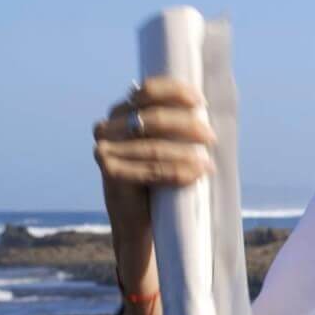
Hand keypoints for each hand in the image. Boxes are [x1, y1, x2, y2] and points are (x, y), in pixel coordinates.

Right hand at [91, 77, 214, 277]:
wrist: (136, 223)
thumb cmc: (155, 179)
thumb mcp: (159, 144)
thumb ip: (169, 124)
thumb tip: (203, 106)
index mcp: (119, 113)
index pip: (146, 91)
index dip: (175, 91)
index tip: (200, 101)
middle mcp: (106, 128)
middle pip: (151, 118)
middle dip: (186, 125)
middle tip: (211, 137)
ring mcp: (104, 152)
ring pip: (154, 146)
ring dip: (186, 153)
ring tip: (208, 161)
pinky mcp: (110, 175)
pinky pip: (152, 170)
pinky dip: (178, 172)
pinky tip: (197, 174)